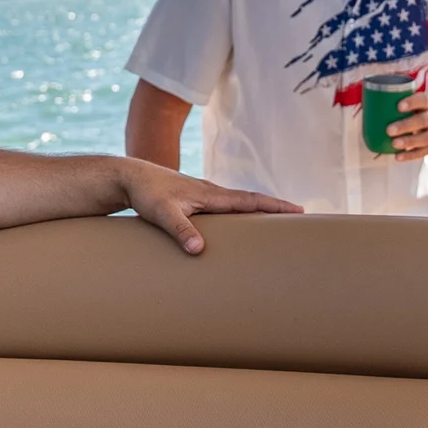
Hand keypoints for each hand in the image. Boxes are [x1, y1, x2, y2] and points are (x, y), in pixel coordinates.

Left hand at [116, 160, 299, 252]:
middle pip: (251, 201)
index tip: (299, 210)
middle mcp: (212, 192)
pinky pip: (224, 207)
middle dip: (274, 209)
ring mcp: (203, 195)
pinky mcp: (193, 200)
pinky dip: (238, 213)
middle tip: (298, 217)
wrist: (127, 177)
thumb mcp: (162, 213)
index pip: (251, 200)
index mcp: (211, 194)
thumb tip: (198, 250)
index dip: (275, 206)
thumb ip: (181, 230)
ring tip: (273, 223)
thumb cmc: (145, 194)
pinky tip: (236, 224)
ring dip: (257, 211)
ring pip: (238, 203)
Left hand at [384, 90, 427, 157]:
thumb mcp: (414, 105)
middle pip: (423, 120)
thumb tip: (366, 102)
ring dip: (409, 141)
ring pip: (425, 138)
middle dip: (406, 125)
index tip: (398, 106)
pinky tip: (397, 157)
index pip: (422, 100)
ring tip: (394, 144)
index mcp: (427, 105)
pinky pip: (423, 152)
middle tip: (389, 130)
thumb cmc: (418, 113)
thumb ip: (395, 103)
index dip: (412, 102)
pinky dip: (410, 156)